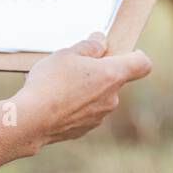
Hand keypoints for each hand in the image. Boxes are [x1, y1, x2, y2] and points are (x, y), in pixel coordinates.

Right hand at [0, 32, 151, 170]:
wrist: (31, 120)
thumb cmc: (50, 83)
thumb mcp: (67, 54)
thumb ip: (88, 47)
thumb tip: (101, 42)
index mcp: (112, 75)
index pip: (142, 64)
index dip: (137, 55)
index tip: (125, 52)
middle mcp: (112, 98)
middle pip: (114, 80)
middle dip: (98, 72)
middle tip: (74, 66)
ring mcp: (99, 116)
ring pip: (98, 96)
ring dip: (86, 89)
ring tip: (59, 85)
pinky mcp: (85, 129)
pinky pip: (85, 112)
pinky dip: (75, 105)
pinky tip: (54, 102)